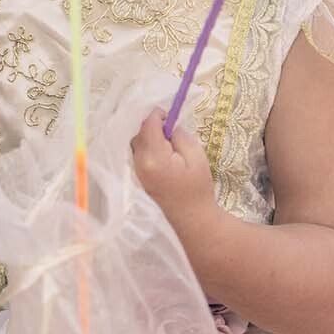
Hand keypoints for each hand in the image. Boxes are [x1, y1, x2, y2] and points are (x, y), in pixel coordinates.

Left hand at [131, 109, 220, 242]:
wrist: (192, 218)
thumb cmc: (197, 187)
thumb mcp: (196, 155)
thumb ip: (179, 135)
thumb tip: (168, 125)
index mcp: (153, 157)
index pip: (148, 125)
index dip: (158, 115)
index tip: (170, 115)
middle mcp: (139, 163)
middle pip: (138, 132)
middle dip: (152, 126)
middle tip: (171, 129)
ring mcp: (136, 172)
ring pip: (136, 143)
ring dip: (148, 137)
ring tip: (167, 143)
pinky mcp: (138, 177)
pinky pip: (137, 154)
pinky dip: (146, 148)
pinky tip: (161, 153)